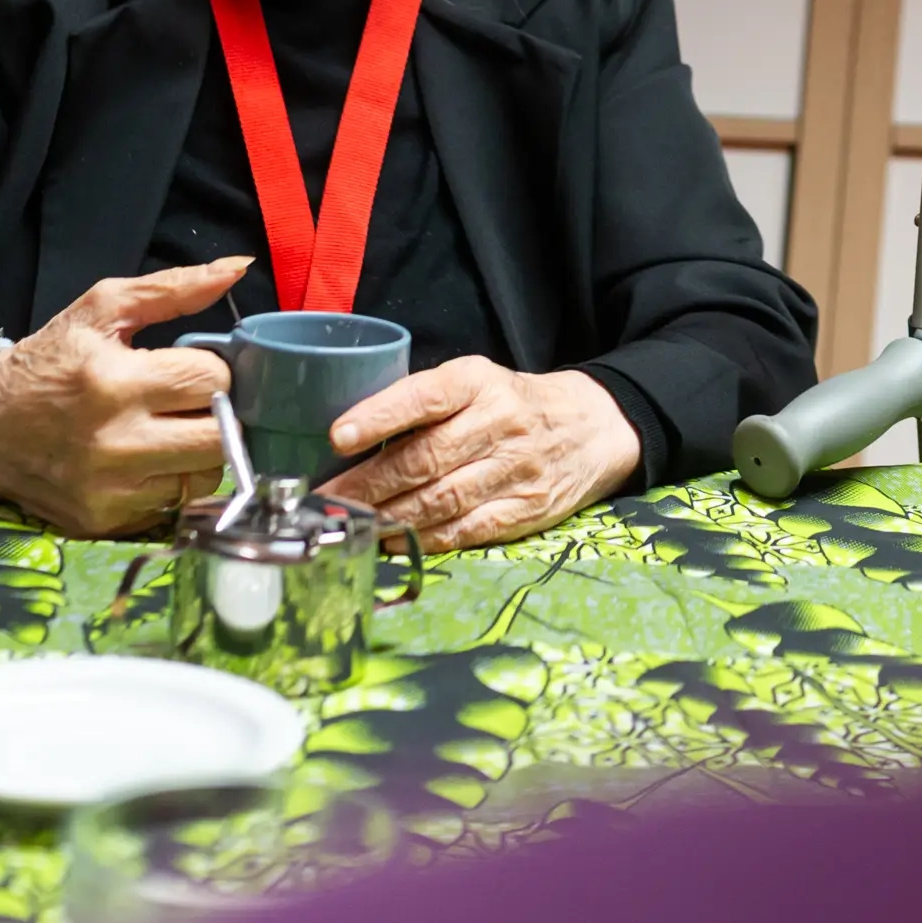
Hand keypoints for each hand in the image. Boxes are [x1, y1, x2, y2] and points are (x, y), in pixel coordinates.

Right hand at [0, 258, 244, 537]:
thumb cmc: (47, 361)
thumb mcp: (100, 309)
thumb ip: (173, 289)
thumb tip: (237, 270)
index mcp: (115, 381)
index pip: (213, 380)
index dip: (214, 370)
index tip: (194, 369)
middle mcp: (116, 442)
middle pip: (222, 437)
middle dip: (220, 415)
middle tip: (196, 404)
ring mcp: (110, 490)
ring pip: (205, 477)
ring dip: (200, 452)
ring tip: (173, 431)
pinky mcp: (103, 521)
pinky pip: (172, 505)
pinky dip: (170, 481)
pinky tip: (147, 460)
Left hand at [319, 357, 641, 551]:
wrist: (593, 428)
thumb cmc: (513, 403)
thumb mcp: (476, 381)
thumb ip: (425, 404)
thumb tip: (351, 437)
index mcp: (480, 382)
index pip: (426, 397)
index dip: (380, 416)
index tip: (337, 436)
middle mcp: (500, 422)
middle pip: (427, 458)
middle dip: (370, 482)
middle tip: (328, 499)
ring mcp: (517, 470)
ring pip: (442, 499)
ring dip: (390, 516)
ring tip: (351, 523)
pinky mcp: (527, 509)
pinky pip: (468, 529)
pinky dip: (425, 539)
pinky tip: (393, 540)